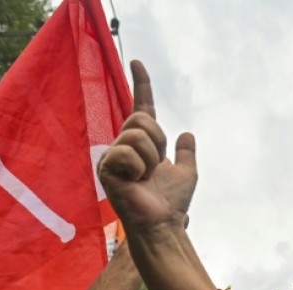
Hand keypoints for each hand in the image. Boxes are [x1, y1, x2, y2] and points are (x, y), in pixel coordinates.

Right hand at [98, 60, 196, 232]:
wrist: (163, 225)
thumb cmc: (171, 204)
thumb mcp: (186, 173)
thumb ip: (186, 153)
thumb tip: (187, 134)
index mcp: (141, 145)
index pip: (142, 109)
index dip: (141, 85)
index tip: (136, 62)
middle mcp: (123, 147)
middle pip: (141, 120)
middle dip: (157, 142)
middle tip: (156, 167)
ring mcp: (112, 157)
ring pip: (136, 135)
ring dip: (151, 157)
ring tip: (146, 178)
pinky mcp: (105, 169)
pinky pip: (127, 152)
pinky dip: (139, 167)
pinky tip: (135, 182)